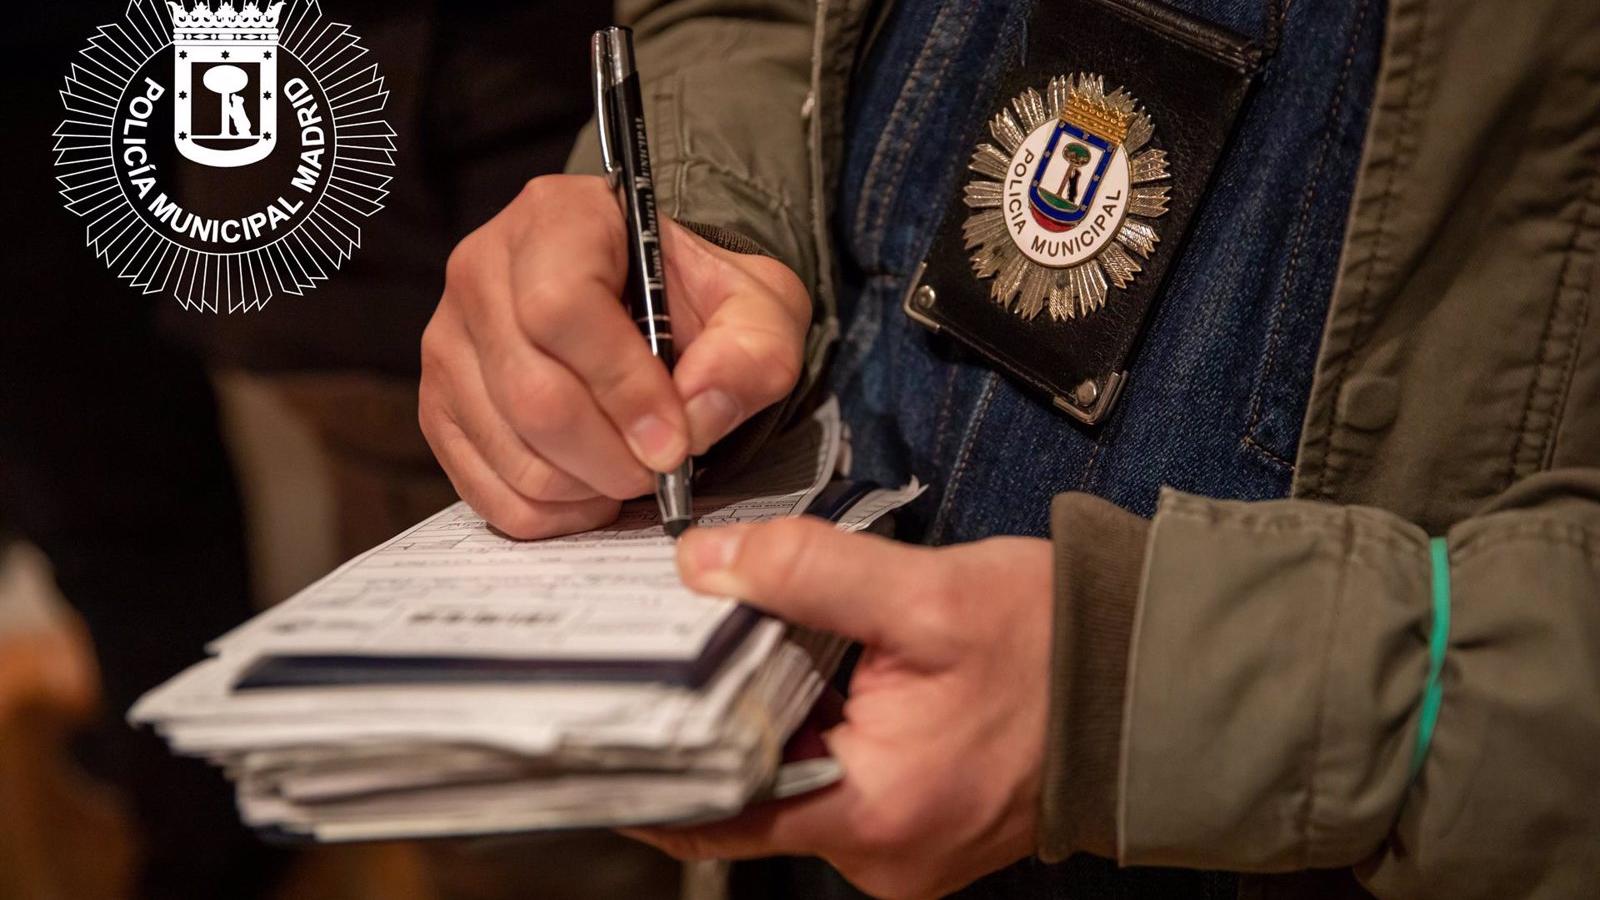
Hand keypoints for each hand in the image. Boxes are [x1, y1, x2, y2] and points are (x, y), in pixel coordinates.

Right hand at [420, 175, 810, 537]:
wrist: (656, 307)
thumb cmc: (700, 302)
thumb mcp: (758, 308)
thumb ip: (750, 353)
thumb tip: (695, 416)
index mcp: (559, 218)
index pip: (562, 308)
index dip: (624, 388)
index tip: (675, 438)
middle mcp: (482, 270)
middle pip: (531, 392)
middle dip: (611, 456)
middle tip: (662, 468)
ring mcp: (448, 341)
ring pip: (510, 449)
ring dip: (587, 488)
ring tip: (634, 471)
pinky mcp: (438, 407)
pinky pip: (483, 490)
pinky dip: (550, 514)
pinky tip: (593, 494)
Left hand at [626, 518, 1053, 899]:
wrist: (1151, 678)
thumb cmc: (1056, 644)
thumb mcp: (929, 594)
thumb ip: (809, 573)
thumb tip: (704, 561)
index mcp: (876, 812)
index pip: (720, 811)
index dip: (652, 764)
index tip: (598, 721)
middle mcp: (881, 855)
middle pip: (751, 793)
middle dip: (708, 719)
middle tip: (659, 651)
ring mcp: (901, 847)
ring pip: (791, 783)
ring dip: (763, 718)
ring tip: (731, 646)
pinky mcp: (916, 823)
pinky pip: (835, 780)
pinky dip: (811, 728)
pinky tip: (802, 670)